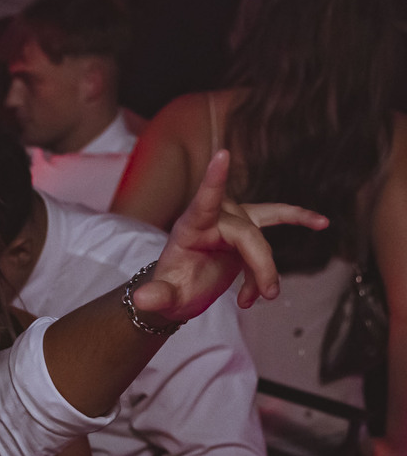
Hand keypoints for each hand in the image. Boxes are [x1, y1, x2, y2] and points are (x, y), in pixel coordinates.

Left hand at [138, 150, 328, 322]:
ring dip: (270, 264)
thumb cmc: (170, 290)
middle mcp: (214, 217)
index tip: (222, 154)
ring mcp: (232, 221)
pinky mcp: (246, 230)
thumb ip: (153, 298)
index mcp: (190, 226)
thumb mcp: (161, 298)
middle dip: (262, 267)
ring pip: (264, 234)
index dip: (215, 179)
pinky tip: (314, 232)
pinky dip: (293, 230)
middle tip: (266, 297)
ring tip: (269, 294)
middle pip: (249, 235)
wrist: (179, 293)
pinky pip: (275, 228)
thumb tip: (140, 300)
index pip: (204, 200)